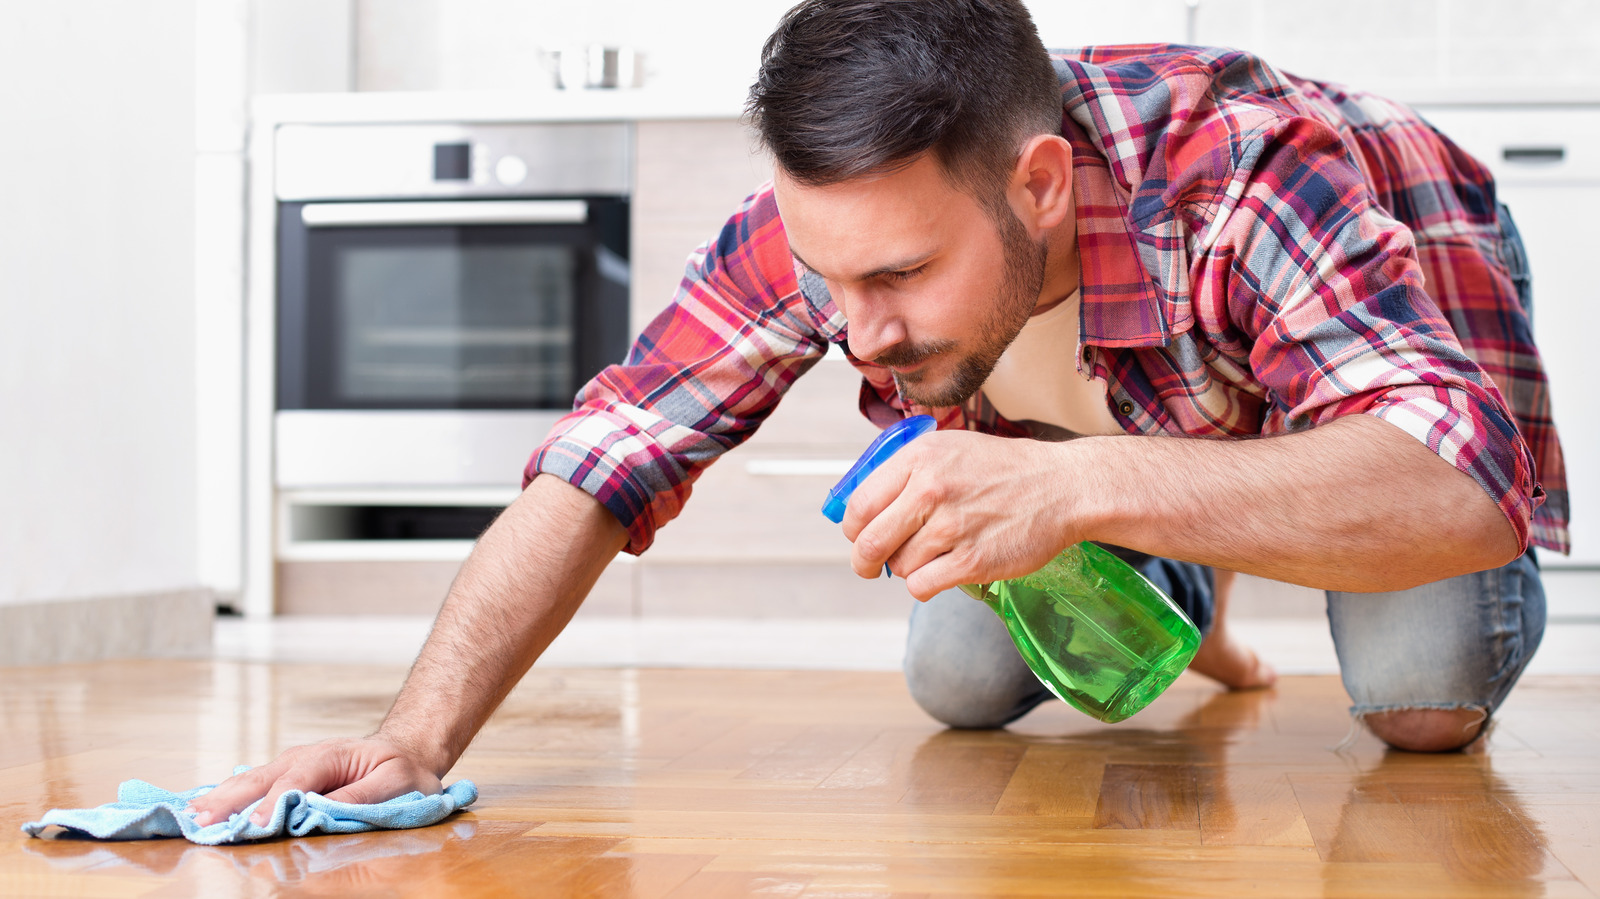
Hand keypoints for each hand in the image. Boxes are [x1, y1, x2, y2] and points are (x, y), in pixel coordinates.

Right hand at [185, 736, 444, 825]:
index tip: (255, 826)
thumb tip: (316, 810)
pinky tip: (204, 807)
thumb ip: (358, 797)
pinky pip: (253, 784)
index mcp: (330, 755)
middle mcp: (304, 756)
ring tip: (192, 816)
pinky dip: (228, 795)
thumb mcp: (393, 783)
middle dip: (231, 800)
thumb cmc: (402, 770)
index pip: (295, 780)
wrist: (405, 751)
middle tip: (202, 822)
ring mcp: (292, 763)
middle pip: (262, 778)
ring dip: (221, 797)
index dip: (273, 804)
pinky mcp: (286, 775)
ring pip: (251, 779)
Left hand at [840, 430, 1082, 599]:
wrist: (1061, 487)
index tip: (858, 535)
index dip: (852, 528)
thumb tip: (862, 507)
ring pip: (898, 567)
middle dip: (863, 561)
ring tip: (932, 554)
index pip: (858, 504)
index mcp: (919, 459)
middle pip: (869, 542)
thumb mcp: (948, 449)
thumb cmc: (1002, 469)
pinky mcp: (973, 561)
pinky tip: (940, 573)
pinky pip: (922, 587)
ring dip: (907, 568)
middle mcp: (931, 490)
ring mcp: (952, 527)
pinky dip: (925, 586)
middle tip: (868, 565)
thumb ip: (905, 472)